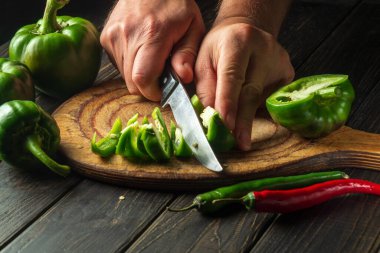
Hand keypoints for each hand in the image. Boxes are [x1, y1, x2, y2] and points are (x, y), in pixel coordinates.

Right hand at [100, 0, 204, 100]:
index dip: (153, 92)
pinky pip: (118, 65)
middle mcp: (128, 35)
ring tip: (153, 58)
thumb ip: (188, 54)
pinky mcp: (106, 37)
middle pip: (132, 82)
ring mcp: (113, 36)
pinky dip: (130, 65)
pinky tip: (141, 51)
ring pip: (124, 76)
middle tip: (162, 72)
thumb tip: (184, 78)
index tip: (163, 91)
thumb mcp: (193, 27)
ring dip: (139, 75)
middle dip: (148, 86)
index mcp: (152, 34)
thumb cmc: (175, 4)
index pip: (143, 78)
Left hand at [195, 17, 294, 149]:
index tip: (225, 126)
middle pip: (252, 91)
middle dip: (242, 121)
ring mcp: (280, 60)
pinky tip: (248, 105)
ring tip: (238, 132)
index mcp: (238, 41)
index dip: (228, 103)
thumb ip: (205, 87)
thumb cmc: (219, 48)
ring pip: (261, 98)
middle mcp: (264, 48)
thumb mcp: (202, 61)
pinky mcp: (288, 72)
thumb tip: (213, 116)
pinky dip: (257, 108)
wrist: (244, 32)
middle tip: (239, 142)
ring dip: (247, 117)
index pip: (232, 76)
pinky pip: (271, 98)